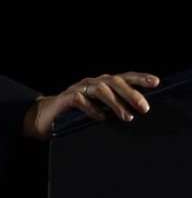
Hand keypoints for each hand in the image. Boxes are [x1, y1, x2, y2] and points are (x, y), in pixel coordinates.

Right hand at [22, 72, 159, 140]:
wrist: (43, 119)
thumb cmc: (75, 116)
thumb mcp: (98, 111)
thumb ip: (113, 109)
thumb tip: (136, 115)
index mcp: (101, 85)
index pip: (122, 78)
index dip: (139, 78)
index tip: (155, 82)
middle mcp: (90, 84)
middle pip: (113, 81)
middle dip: (130, 92)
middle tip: (144, 107)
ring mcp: (77, 90)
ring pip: (100, 89)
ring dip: (115, 103)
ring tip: (127, 117)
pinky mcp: (65, 99)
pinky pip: (80, 100)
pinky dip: (92, 109)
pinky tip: (100, 118)